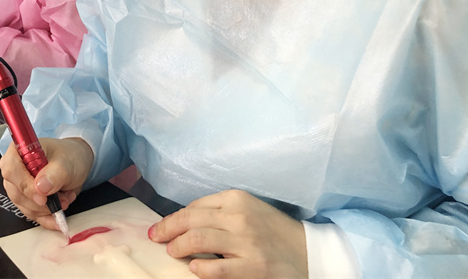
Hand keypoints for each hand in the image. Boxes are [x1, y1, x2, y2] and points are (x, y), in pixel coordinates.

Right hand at [0, 137, 93, 230]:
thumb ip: (55, 173)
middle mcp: (15, 169)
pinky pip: (32, 215)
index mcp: (20, 151)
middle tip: (62, 198)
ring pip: (25, 206)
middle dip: (42, 201)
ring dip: (48, 208)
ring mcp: (19, 186)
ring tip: (65, 198)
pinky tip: (58, 215)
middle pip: (17, 192)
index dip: (25, 185)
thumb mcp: (67, 161)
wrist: (75, 164)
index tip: (43, 196)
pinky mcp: (26, 200)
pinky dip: (47, 218)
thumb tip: (41, 187)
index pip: (11, 170)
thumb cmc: (69, 156)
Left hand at [148, 189, 306, 278]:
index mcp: (237, 199)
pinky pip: (216, 268)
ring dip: (178, 247)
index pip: (194, 206)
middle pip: (190, 220)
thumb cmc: (274, 231)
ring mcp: (246, 243)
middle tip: (156, 238)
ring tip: (173, 252)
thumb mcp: (248, 210)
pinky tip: (194, 268)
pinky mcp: (254, 268)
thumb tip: (184, 220)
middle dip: (167, 229)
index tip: (162, 227)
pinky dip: (199, 268)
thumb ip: (219, 211)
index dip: (173, 217)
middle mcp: (240, 217)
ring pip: (197, 240)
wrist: (311, 253)